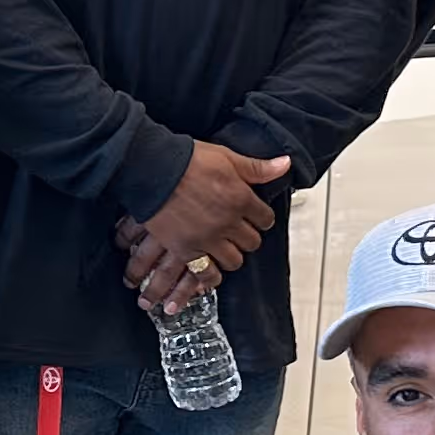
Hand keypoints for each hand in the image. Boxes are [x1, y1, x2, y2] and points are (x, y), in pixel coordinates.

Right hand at [121, 144, 290, 309]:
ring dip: (230, 256)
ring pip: (233, 260)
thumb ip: (256, 167)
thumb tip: (284, 165)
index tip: (255, 216)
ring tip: (223, 249)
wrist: (150, 169)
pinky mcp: (186, 249)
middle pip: (252, 242)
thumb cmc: (185, 160)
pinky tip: (208, 273)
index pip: (265, 218)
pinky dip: (209, 277)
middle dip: (247, 237)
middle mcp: (228, 222)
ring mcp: (207, 239)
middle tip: (238, 232)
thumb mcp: (226, 157)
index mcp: (241, 198)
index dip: (261, 217)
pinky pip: (206, 273)